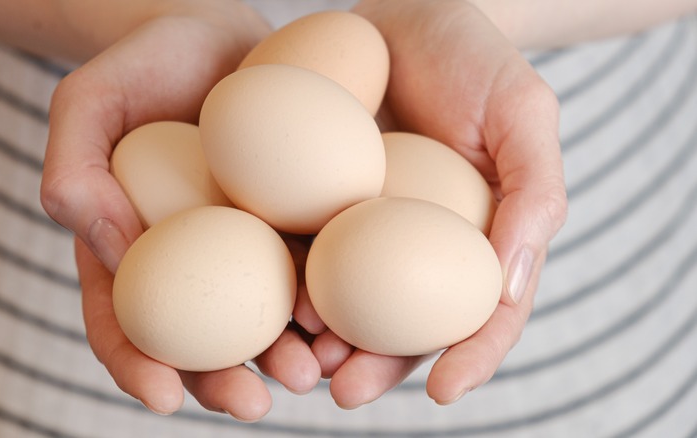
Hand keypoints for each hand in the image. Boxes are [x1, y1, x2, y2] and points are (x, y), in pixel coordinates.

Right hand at [42, 5, 320, 419]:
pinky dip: (331, 303)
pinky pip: (316, 268)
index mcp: (134, 247)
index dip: (138, 365)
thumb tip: (99, 241)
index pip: (125, 320)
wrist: (226, 35)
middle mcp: (195, 259)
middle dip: (224, 380)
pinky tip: (350, 319)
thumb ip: (75, 166)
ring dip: (287, 356)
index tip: (163, 397)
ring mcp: (252, 246)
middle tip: (254, 402)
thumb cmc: (149, 63)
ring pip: (265, 317)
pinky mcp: (302, 223)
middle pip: (202, 338)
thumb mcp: (91, 100)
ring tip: (315, 371)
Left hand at [303, 0, 567, 407]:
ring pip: (347, 300)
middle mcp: (418, 245)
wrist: (408, 11)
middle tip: (345, 392)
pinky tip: (269, 299)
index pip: (481, 312)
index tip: (445, 392)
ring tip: (300, 359)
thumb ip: (533, 195)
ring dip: (323, 340)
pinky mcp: (315, 199)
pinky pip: (302, 247)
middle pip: (403, 323)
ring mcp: (365, 227)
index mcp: (476, 238)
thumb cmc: (477, 59)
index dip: (470, 357)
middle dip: (377, 366)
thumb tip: (507, 288)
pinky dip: (287, 281)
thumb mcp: (525, 114)